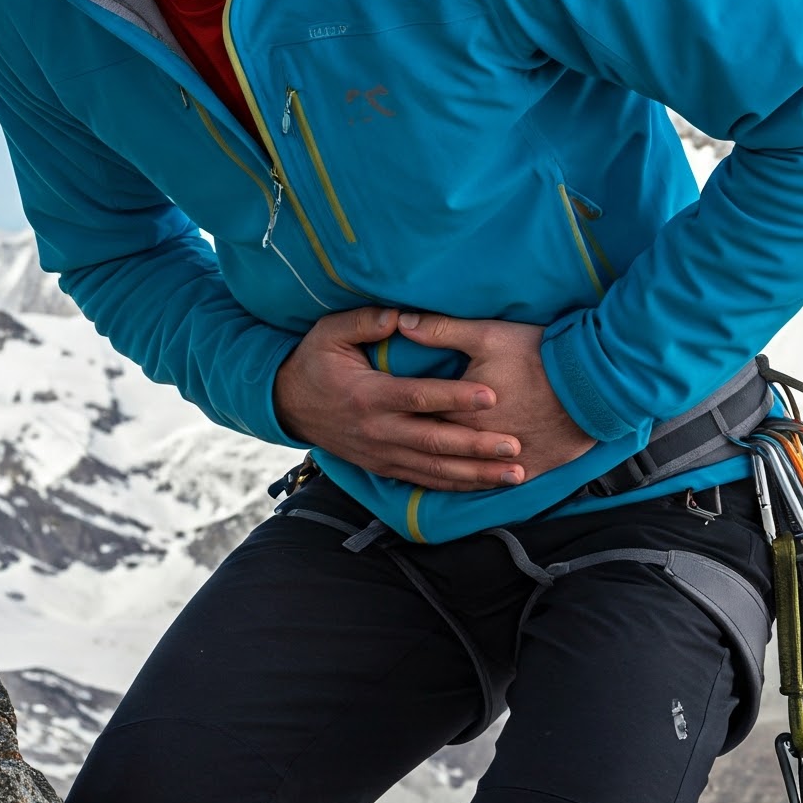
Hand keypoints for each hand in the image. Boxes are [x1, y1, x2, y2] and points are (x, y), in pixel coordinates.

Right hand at [273, 306, 529, 491]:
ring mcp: (381, 454)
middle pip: (435, 442)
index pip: (418, 398)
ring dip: (476, 475)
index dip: (455, 397)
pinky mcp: (383, 468)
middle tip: (515, 446)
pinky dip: (456, 486)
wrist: (287, 405)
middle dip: (477, 447)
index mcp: (368, 395)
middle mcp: (377, 431)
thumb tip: (402, 315)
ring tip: (515, 475)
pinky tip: (485, 485)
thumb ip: (365, 322)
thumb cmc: (315, 362)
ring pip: (435, 470)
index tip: (491, 395)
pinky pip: (424, 481)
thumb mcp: (329, 333)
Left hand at [392, 311, 593, 482]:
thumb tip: (402, 323)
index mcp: (459, 411)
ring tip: (421, 471)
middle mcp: (476, 443)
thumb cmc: (539, 356)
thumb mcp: (488, 334)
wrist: (593, 385)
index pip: (417, 419)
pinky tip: (467, 487)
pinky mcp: (530, 469)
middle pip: (435, 450)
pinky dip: (479, 487)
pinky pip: (496, 486)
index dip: (398, 418)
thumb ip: (442, 331)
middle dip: (411, 447)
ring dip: (441, 473)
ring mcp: (504, 461)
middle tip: (387, 446)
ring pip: (463, 475)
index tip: (377, 417)